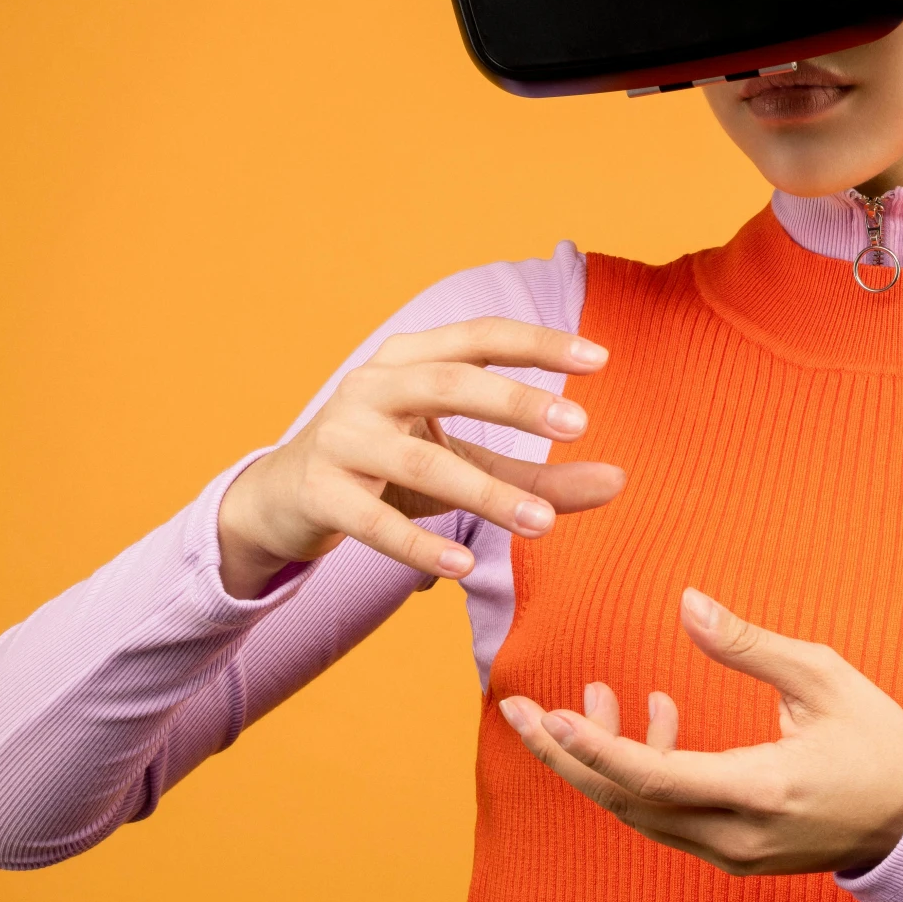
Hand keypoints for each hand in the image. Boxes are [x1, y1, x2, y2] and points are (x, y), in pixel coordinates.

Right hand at [217, 318, 624, 597]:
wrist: (281, 501)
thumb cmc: (385, 467)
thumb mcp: (461, 462)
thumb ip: (535, 473)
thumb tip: (621, 482)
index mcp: (409, 358)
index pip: (479, 336)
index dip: (538, 342)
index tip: (601, 357)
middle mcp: (372, 385)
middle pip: (449, 382)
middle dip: (515, 401)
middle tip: (579, 423)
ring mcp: (341, 437)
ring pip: (420, 460)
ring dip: (485, 492)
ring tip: (543, 522)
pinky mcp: (319, 492)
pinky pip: (372, 520)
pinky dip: (418, 544)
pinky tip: (465, 565)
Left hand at [499, 590, 902, 875]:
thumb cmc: (877, 741)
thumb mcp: (822, 677)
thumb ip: (747, 643)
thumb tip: (687, 602)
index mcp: (762, 789)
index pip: (656, 778)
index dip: (596, 748)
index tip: (548, 716)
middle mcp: (737, 834)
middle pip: (626, 803)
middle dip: (567, 757)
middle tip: (516, 712)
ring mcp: (733, 851)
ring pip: (640, 813)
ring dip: (602, 760)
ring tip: (590, 696)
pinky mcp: (733, 852)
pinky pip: (667, 817)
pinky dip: (642, 772)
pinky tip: (653, 715)